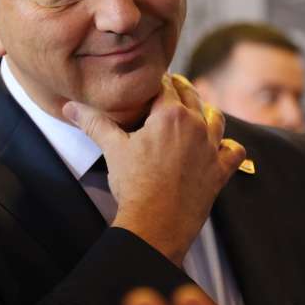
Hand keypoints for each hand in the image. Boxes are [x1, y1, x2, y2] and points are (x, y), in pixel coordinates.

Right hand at [64, 75, 245, 264]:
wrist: (155, 224)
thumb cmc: (134, 185)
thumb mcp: (113, 149)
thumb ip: (94, 123)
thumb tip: (70, 107)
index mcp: (171, 115)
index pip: (165, 85)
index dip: (158, 80)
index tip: (154, 80)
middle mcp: (196, 126)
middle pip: (192, 96)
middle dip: (181, 90)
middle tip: (171, 88)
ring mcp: (212, 148)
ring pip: (216, 117)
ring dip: (206, 112)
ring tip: (196, 112)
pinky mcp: (221, 170)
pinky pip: (234, 150)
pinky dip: (229, 146)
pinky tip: (221, 146)